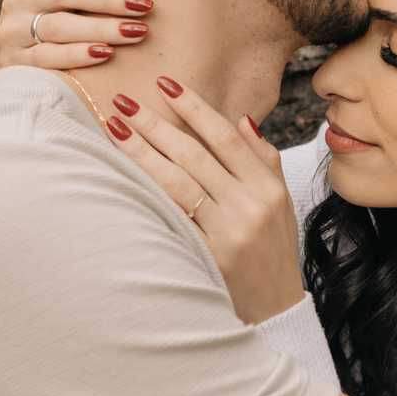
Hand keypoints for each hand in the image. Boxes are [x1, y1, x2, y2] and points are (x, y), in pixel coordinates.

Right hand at [0, 0, 154, 79]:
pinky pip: (50, 58)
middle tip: (144, 3)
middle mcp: (20, 2)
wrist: (6, 74)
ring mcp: (14, 33)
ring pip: (60, 27)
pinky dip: (79, 55)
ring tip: (136, 31)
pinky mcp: (17, 63)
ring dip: (101, 29)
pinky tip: (105, 54)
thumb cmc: (43, 26)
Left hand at [105, 80, 304, 325]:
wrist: (277, 311)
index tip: (166, 84)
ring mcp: (227, 233)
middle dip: (156, 124)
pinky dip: (146, 195)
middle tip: (124, 101)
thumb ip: (262, 159)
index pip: (225, 137)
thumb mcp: (281, 203)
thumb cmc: (274, 251)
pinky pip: (171, 219)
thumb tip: (240, 119)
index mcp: (268, 188)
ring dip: (142, 153)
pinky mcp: (206, 257)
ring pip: (176, 183)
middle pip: (194, 155)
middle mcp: (249, 206)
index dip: (194, 108)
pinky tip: (122, 177)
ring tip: (115, 129)